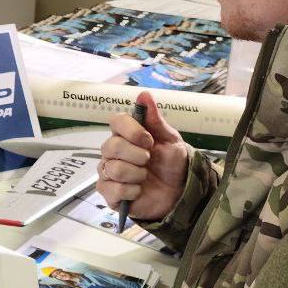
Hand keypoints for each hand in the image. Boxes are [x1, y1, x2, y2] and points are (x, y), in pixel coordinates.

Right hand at [98, 91, 189, 221]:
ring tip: (145, 178)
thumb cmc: (172, 164)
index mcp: (125, 134)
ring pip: (114, 169)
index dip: (132, 130)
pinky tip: (138, 191)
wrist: (179, 192)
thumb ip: (155, 119)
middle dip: (137, 156)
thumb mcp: (170, 140)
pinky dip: (132, 191)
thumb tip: (144, 94)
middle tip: (149, 161)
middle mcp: (112, 151)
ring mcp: (108, 171)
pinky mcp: (108, 193)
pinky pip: (113, 190)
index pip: (115, 121)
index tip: (149, 140)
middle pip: (112, 146)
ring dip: (137, 175)